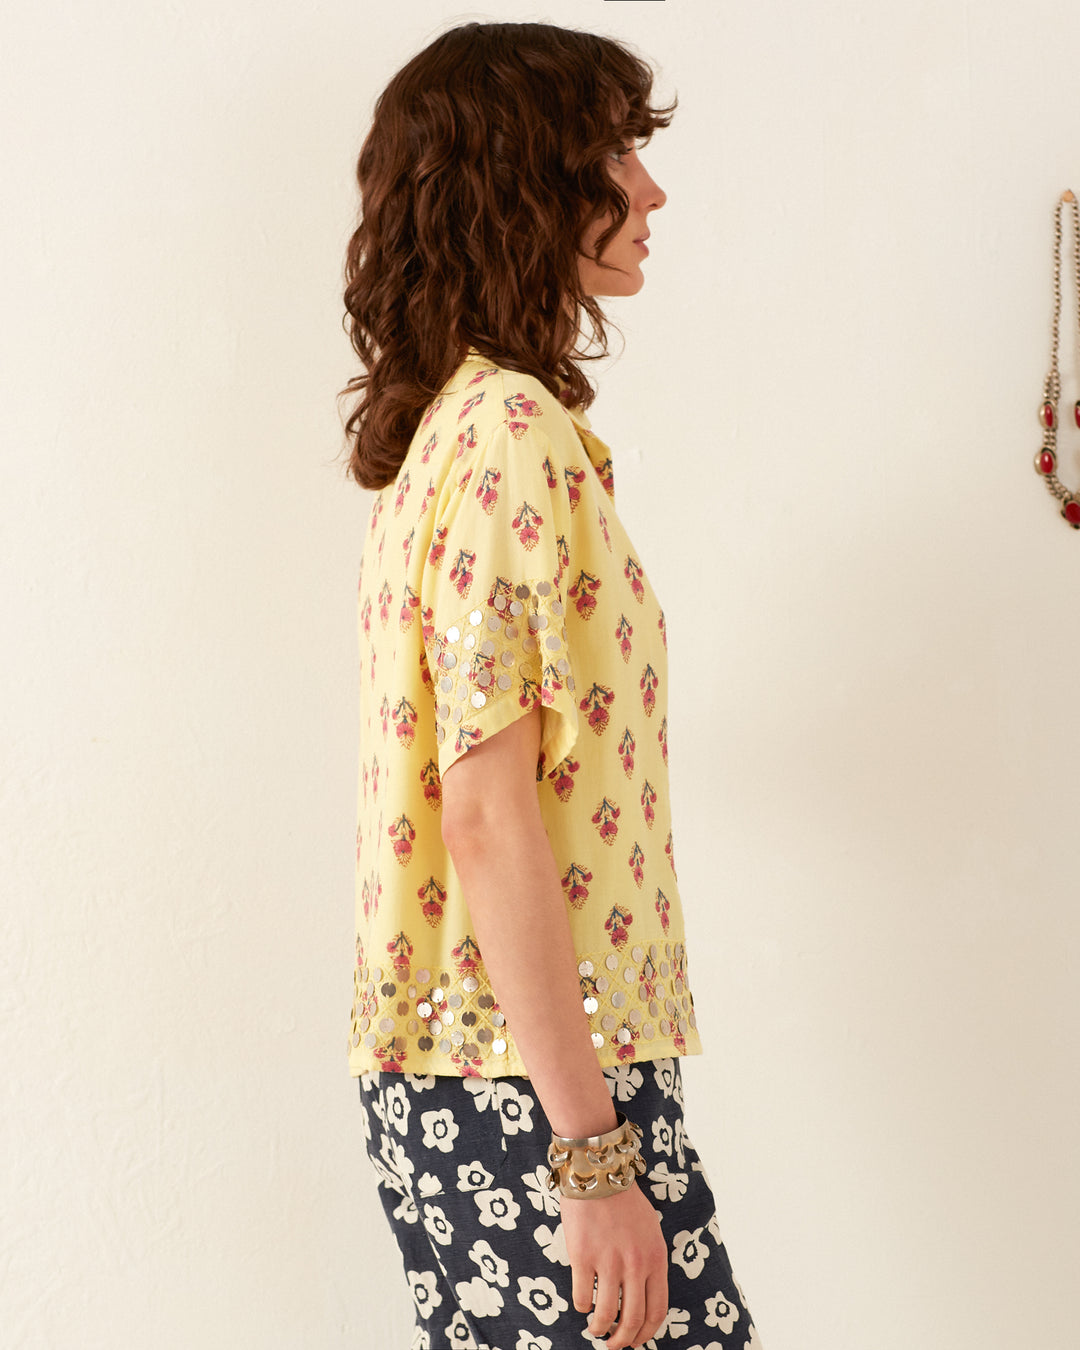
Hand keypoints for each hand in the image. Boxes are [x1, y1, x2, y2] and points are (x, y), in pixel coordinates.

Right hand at [559, 1180, 668, 1348]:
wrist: (598, 1172)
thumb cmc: (624, 1200)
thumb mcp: (651, 1231)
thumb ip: (649, 1262)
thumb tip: (643, 1295)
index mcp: (656, 1259)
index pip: (657, 1311)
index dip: (646, 1333)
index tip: (636, 1341)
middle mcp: (635, 1265)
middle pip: (632, 1320)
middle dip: (622, 1340)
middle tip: (613, 1345)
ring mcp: (608, 1262)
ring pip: (606, 1315)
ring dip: (599, 1329)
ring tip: (595, 1330)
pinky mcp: (582, 1257)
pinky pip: (582, 1297)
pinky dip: (582, 1306)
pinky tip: (582, 1302)